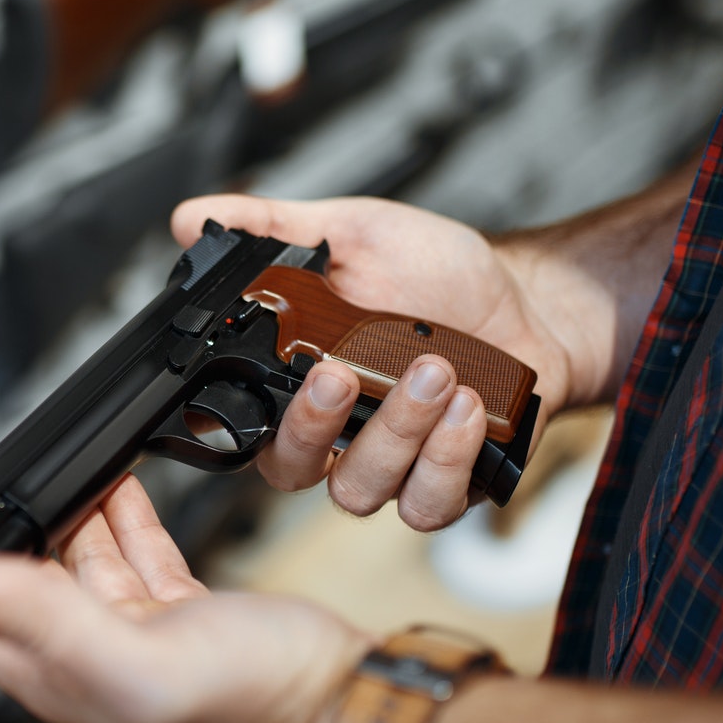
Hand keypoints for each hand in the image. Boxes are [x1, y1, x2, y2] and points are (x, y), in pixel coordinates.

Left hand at [0, 431, 369, 722]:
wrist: (345, 708)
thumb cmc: (253, 709)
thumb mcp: (131, 659)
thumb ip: (37, 621)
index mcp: (57, 673)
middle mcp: (85, 655)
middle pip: (8, 575)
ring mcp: (134, 632)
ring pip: (68, 556)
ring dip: (42, 503)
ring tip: (12, 454)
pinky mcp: (180, 610)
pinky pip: (130, 551)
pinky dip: (114, 510)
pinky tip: (110, 481)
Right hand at [171, 193, 584, 530]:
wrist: (529, 300)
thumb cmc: (437, 273)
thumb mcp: (352, 232)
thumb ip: (273, 228)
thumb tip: (193, 218)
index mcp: (298, 382)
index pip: (246, 421)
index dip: (244, 414)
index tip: (278, 365)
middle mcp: (337, 434)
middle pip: (291, 470)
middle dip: (314, 426)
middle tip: (343, 374)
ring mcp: (390, 466)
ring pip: (360, 489)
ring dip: (395, 432)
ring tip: (434, 370)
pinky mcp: (446, 486)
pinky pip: (427, 504)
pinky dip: (446, 460)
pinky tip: (468, 408)